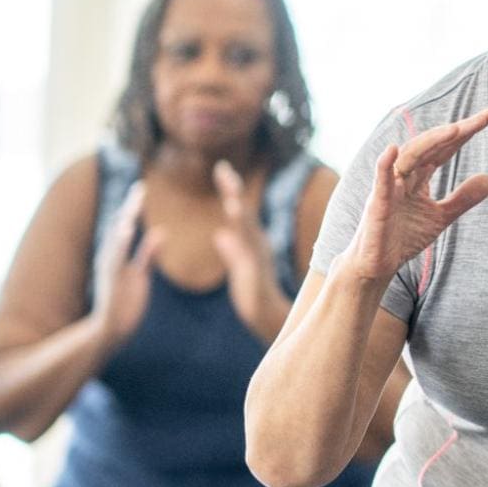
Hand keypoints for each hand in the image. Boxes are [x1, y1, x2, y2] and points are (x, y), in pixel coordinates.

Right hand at [90, 182, 159, 345]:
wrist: (110, 331)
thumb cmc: (125, 302)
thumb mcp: (140, 273)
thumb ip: (147, 253)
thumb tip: (159, 232)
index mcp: (118, 256)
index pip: (126, 226)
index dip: (132, 207)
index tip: (141, 187)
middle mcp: (110, 258)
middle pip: (120, 227)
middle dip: (129, 207)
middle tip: (140, 186)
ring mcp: (110, 270)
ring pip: (117, 240)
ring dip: (124, 220)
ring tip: (134, 202)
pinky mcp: (112, 281)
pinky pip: (117, 260)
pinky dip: (121, 243)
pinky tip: (126, 228)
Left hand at [212, 161, 288, 336]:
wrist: (267, 318)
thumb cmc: (253, 295)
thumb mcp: (238, 269)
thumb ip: (230, 251)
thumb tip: (220, 236)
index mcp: (251, 242)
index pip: (239, 212)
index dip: (230, 190)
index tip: (221, 168)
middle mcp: (257, 244)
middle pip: (243, 212)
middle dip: (232, 190)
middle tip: (222, 168)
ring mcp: (258, 257)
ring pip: (247, 228)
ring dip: (238, 209)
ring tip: (229, 191)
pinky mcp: (255, 272)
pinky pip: (246, 252)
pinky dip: (240, 239)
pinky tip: (229, 228)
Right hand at [340, 112, 487, 281]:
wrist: (377, 265)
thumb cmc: (403, 237)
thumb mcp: (441, 217)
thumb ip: (462, 199)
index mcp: (419, 177)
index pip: (444, 150)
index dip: (464, 134)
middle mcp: (404, 175)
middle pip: (430, 147)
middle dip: (455, 131)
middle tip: (483, 117)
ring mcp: (390, 187)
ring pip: (409, 157)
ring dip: (430, 142)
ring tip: (454, 130)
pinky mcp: (377, 204)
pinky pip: (381, 181)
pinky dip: (385, 164)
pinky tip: (392, 149)